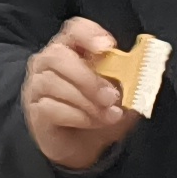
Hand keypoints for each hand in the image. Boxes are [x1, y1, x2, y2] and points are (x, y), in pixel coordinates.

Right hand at [20, 17, 139, 173]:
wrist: (81, 147)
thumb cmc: (98, 113)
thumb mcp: (119, 96)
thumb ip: (128, 84)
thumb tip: (142, 76)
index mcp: (72, 49)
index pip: (74, 30)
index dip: (89, 34)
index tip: (107, 47)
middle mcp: (48, 62)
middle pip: (58, 56)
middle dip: (88, 78)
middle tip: (111, 97)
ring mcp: (37, 85)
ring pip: (54, 83)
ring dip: (86, 101)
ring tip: (107, 115)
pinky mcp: (34, 109)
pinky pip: (50, 107)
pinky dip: (76, 116)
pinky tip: (91, 123)